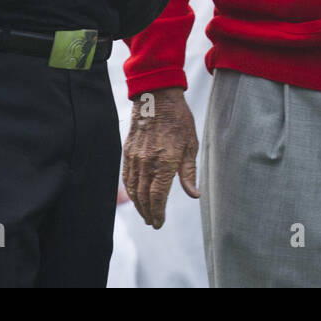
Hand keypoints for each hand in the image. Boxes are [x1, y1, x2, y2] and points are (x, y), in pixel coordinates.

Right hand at [123, 86, 199, 228]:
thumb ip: (189, 172)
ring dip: (138, 204)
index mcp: (165, 162)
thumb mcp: (191, 145)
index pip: (158, 196)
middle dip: (148, 213)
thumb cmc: (179, 120)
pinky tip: (135, 195)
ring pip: (133, 188)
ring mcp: (134, 157)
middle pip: (144, 196)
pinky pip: (126, 176)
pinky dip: (130, 190)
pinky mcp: (127, 151)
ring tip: (145, 213)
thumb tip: (194, 194)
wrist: (157, 97)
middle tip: (153, 223)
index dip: (158, 213)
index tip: (159, 223)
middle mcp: (147, 162)